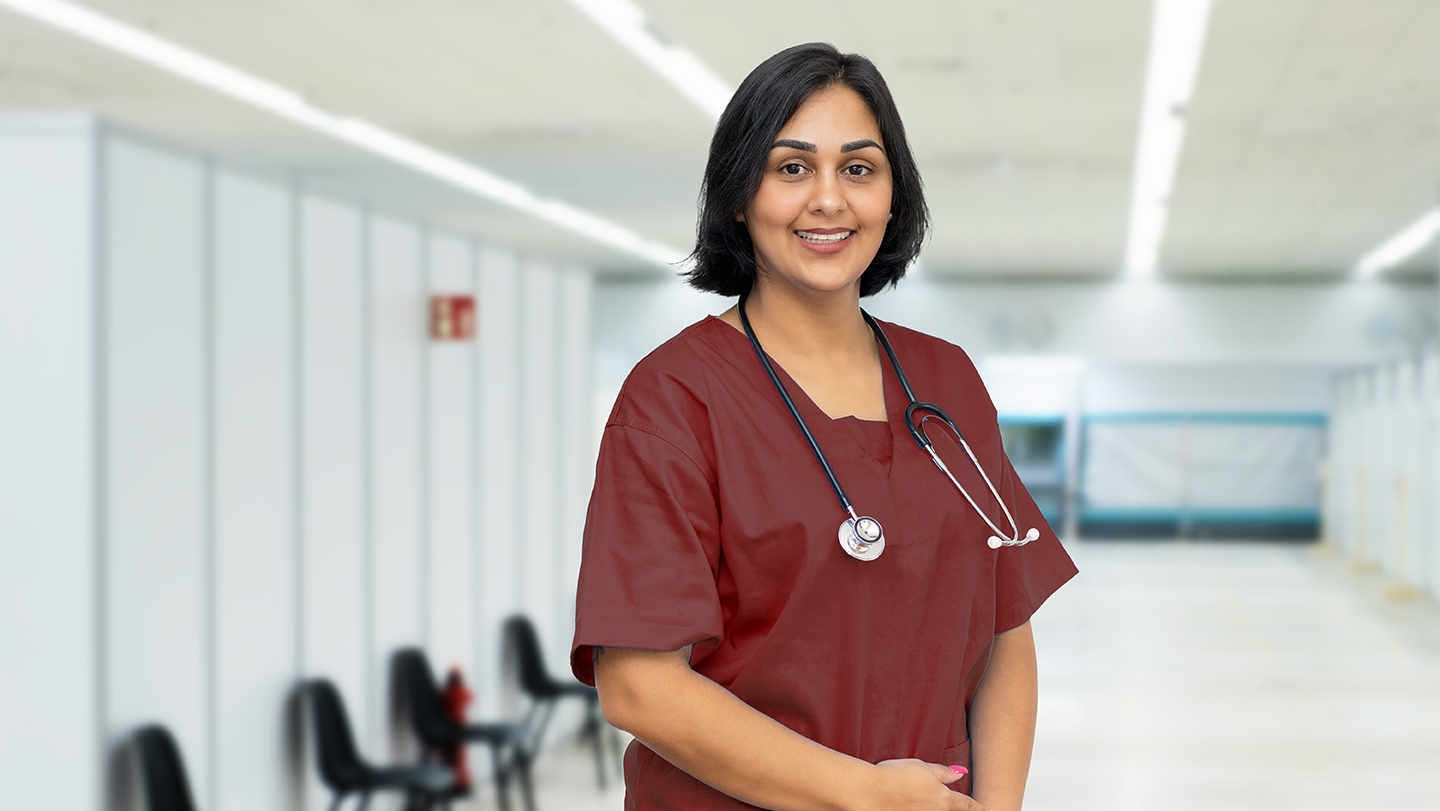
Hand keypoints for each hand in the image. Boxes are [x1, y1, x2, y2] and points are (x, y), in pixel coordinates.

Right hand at [866, 759, 988, 810]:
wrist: (867, 792)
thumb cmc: (893, 776)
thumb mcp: (921, 767)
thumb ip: (943, 773)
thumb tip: (959, 773)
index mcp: (944, 799)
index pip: (968, 806)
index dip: (978, 808)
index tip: (987, 809)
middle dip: (955, 808)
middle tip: (948, 802)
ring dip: (933, 807)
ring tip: (920, 798)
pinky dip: (918, 809)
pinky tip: (908, 804)